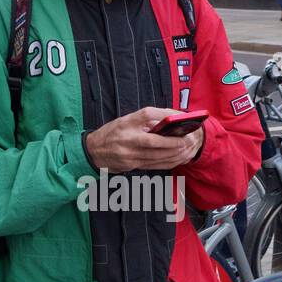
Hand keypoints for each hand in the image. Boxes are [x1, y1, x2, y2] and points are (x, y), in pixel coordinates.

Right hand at [84, 107, 204, 173]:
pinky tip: (177, 159)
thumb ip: (146, 121)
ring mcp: (129, 154)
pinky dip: (168, 163)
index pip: (149, 115)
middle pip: (156, 141)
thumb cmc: (112, 132)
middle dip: (174, 142)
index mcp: (127, 122)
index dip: (167, 116)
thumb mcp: (126, 120)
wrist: (92, 151)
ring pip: (157, 156)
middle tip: (188, 140)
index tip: (181, 118)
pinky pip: (154, 165)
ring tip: (186, 150)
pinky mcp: (131, 165)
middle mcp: (127, 138)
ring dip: (174, 154)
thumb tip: (171, 121)